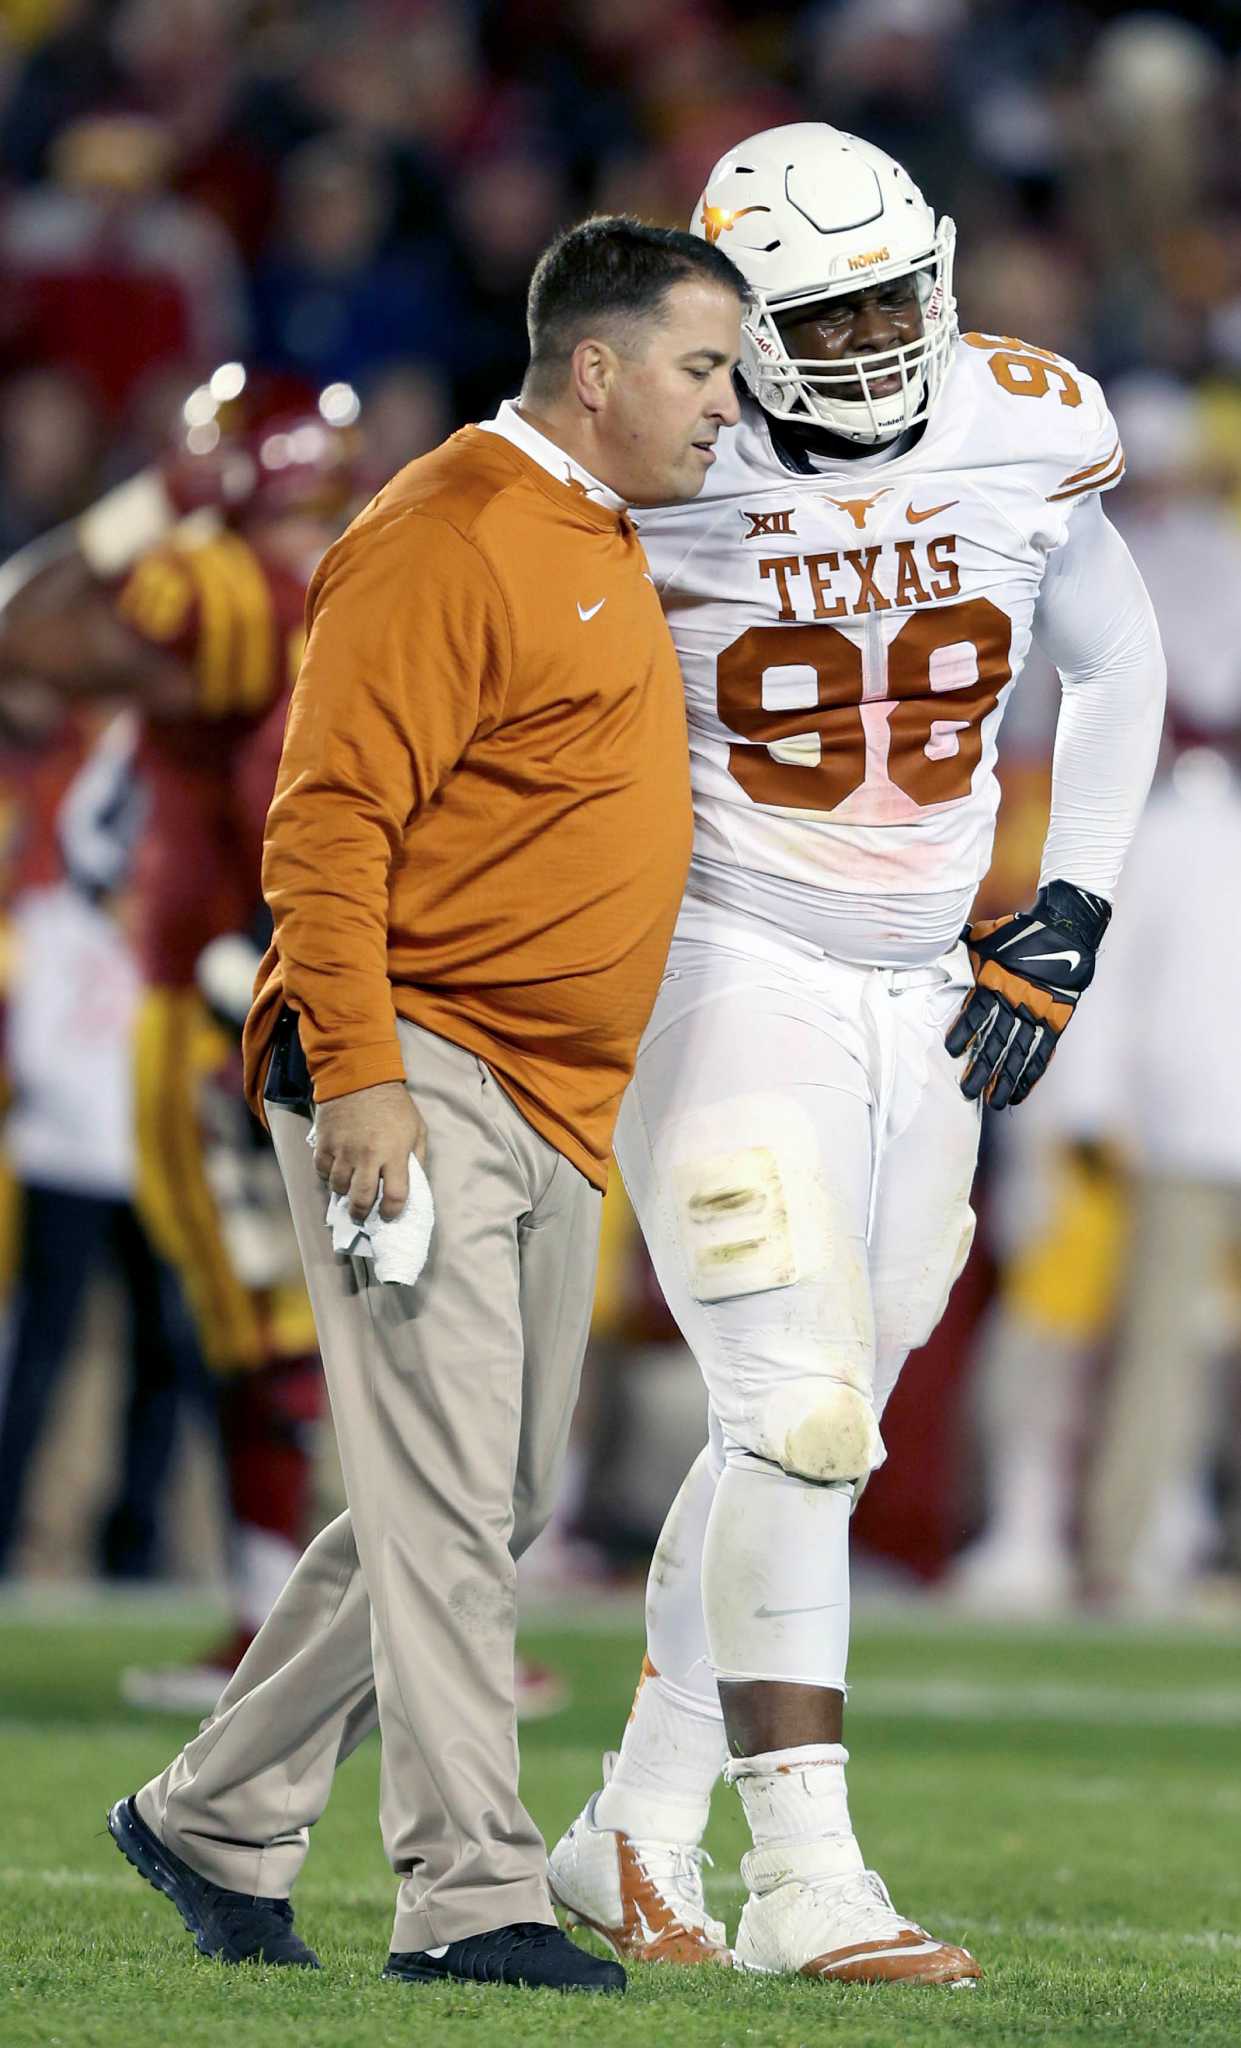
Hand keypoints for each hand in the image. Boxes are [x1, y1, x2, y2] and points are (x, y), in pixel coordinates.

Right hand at [312, 1080, 427, 1222]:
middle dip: (362, 1213)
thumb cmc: (394, 1105)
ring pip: (338, 1187)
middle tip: (362, 1215)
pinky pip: (322, 1171)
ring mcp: (343, 1150)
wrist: (360, 1077)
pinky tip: (336, 1169)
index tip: (389, 1214)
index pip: (394, 1196)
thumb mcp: (416, 1128)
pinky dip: (328, 1175)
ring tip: (349, 1187)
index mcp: (394, 1154)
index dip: (392, 1212)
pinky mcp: (324, 1142)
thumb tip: (414, 1184)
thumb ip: (417, 1158)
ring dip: (344, 1192)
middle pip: (361, 1199)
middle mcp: (368, 1156)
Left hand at [945, 879, 1110, 1108]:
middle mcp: (1016, 1000)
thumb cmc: (1016, 933)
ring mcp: (1039, 1012)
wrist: (1064, 928)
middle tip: (967, 1091)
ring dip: (1007, 1078)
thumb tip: (932, 953)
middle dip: (982, 1068)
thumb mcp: (984, 938)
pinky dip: (1032, 1073)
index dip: (965, 1032)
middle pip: (997, 1039)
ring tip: (994, 1102)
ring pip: (1020, 1051)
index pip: (978, 1011)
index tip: (953, 1051)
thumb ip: (962, 954)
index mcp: (996, 981)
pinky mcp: (1057, 1019)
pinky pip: (1043, 1051)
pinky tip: (1021, 1092)